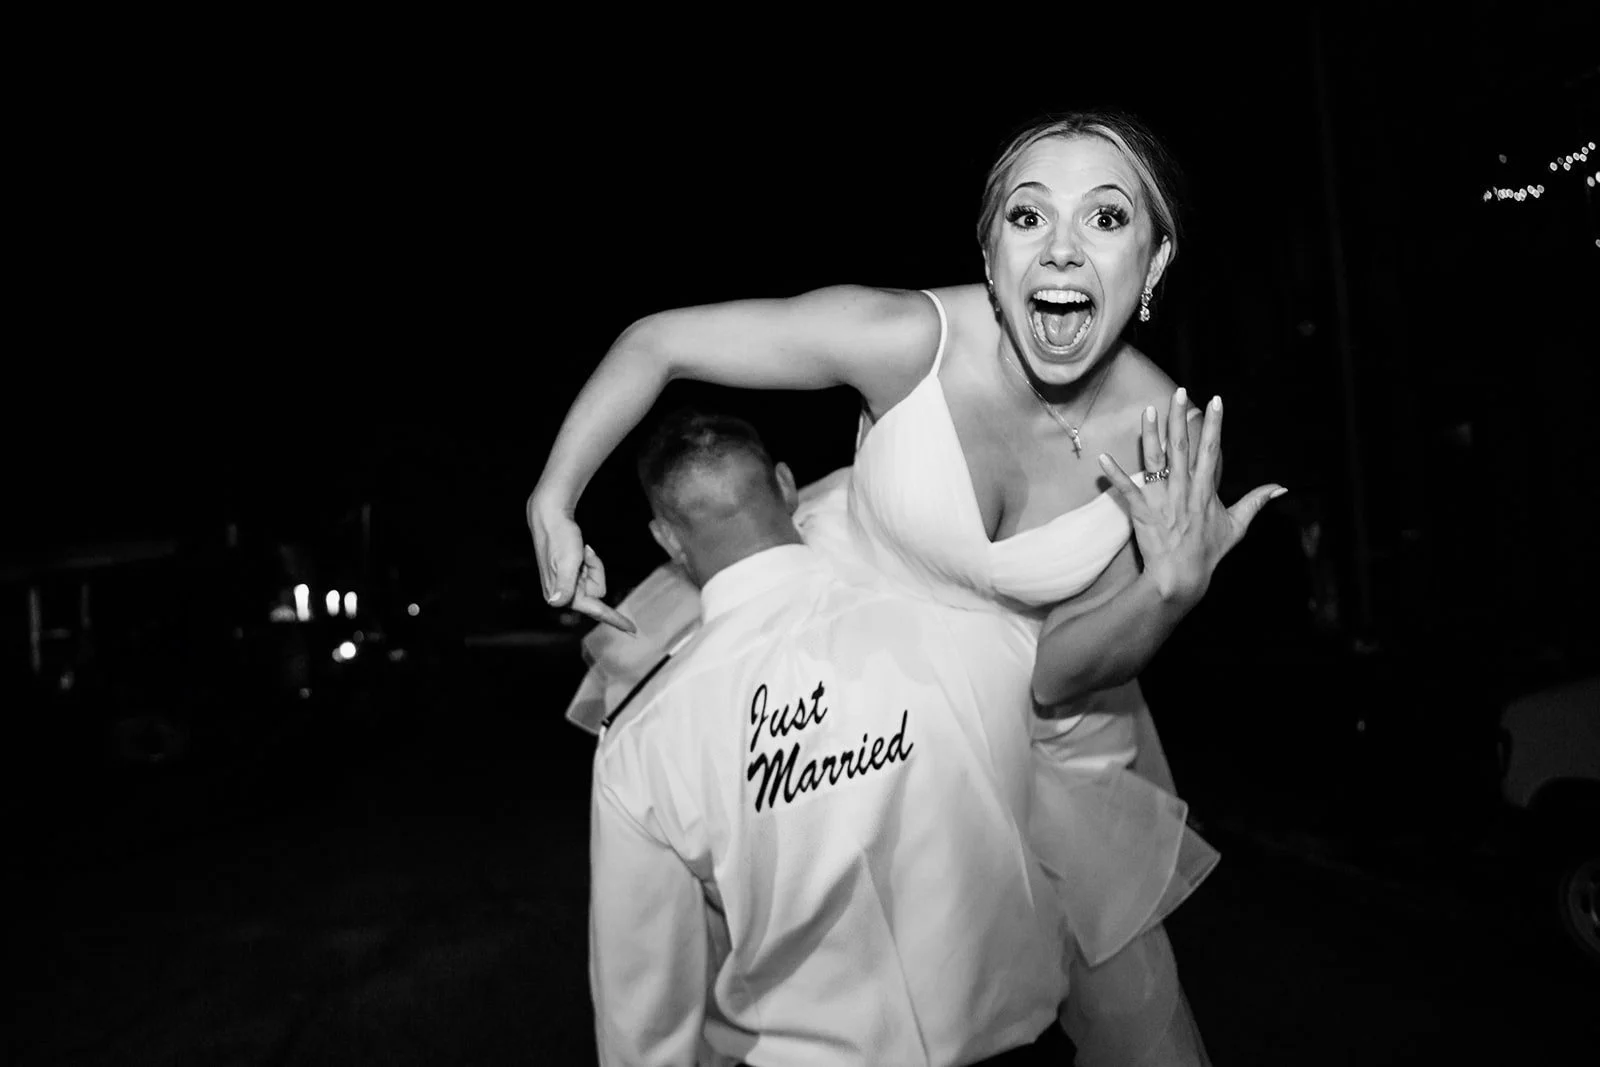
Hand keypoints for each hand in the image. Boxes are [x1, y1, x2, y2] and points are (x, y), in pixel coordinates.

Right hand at [528, 494, 636, 633]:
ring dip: (593, 564)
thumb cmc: (559, 538)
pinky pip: (591, 572)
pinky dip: (590, 561)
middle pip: (598, 591)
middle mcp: (565, 594)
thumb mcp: (567, 562)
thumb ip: (565, 585)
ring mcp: (568, 585)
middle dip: (596, 570)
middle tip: (584, 553)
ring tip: (580, 550)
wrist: (550, 518)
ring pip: (596, 580)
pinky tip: (580, 550)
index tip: (633, 630)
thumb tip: (556, 603)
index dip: (615, 620)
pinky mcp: (571, 576)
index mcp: (562, 595)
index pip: (595, 611)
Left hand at [1098, 387, 1284, 605]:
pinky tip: (1101, 457)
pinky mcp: (1142, 511)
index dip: (1213, 424)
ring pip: (1155, 461)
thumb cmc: (1209, 552)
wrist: (1182, 577)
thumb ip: (1256, 502)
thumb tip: (1281, 488)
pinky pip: (1126, 489)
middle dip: (1179, 417)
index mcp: (1205, 490)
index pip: (1210, 449)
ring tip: (1147, 410)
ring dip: (1150, 435)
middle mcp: (1184, 490)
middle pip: (1181, 447)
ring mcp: (1162, 500)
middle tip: (1178, 392)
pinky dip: (1114, 473)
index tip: (1215, 400)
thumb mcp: (1237, 526)